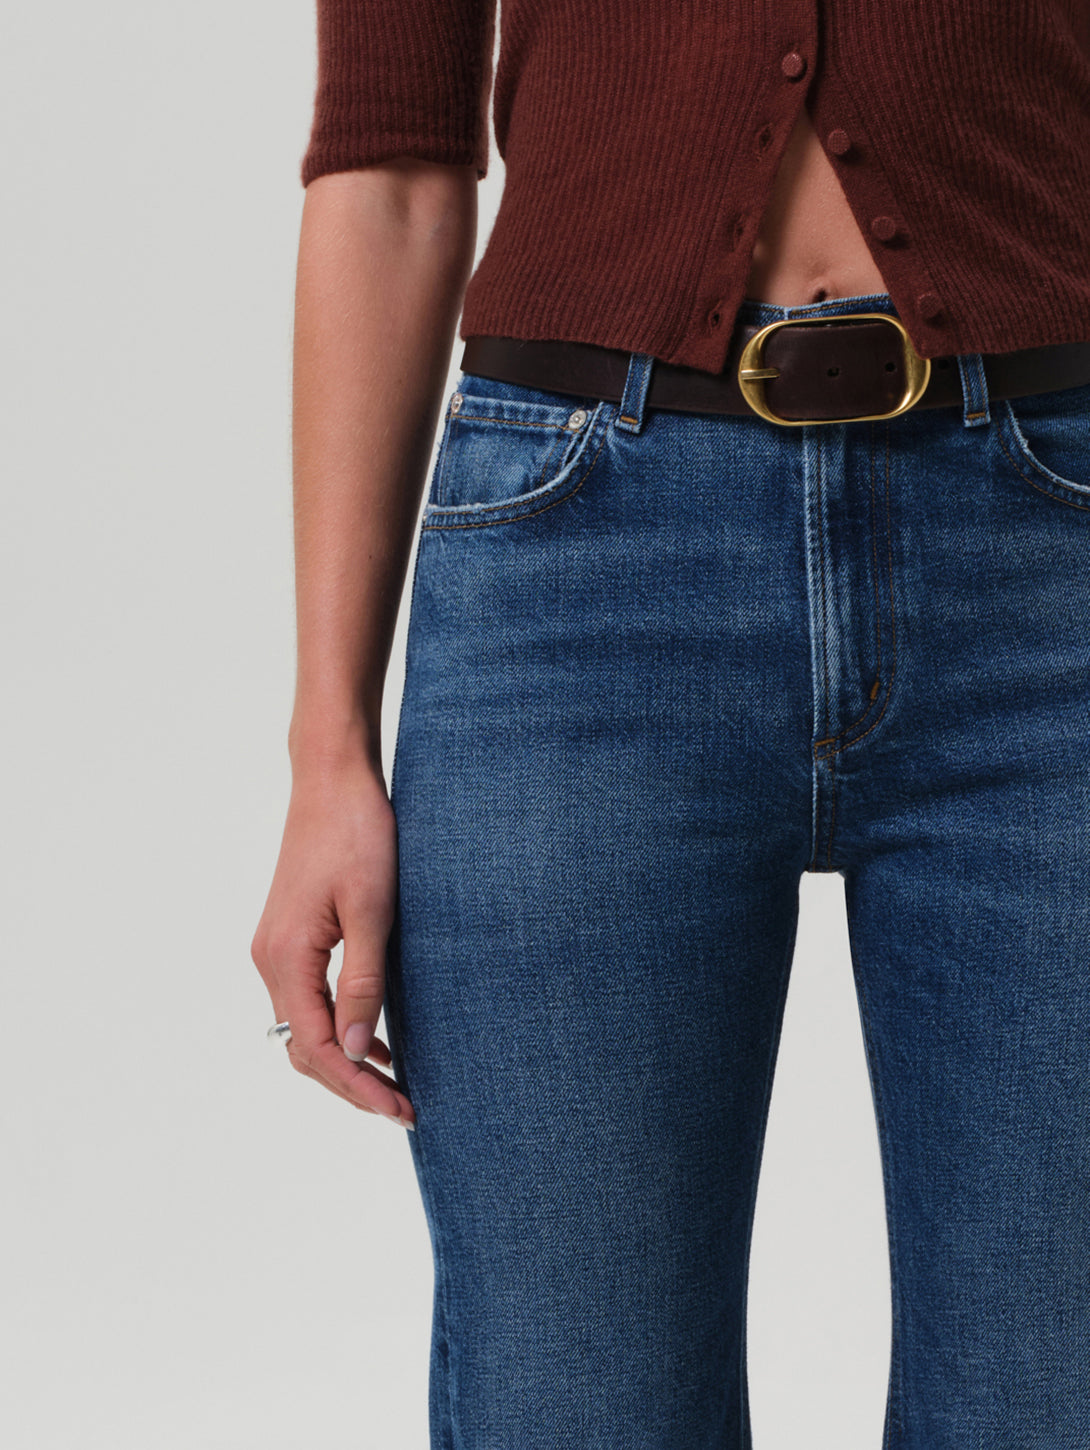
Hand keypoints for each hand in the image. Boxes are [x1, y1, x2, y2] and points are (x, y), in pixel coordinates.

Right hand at [250, 758, 414, 1129]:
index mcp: (287, 958)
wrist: (333, 779)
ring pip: (307, 1028)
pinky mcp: (293, 937)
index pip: (318, 1048)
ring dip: (347, 1061)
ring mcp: (278, 949)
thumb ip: (364, 982)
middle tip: (405, 1109)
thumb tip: (359, 1051)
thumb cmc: (357, 834)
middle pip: (305, 1048)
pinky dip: (341, 1029)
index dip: (358, 1087)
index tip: (401, 1110)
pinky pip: (311, 1001)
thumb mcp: (372, 910)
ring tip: (395, 1088)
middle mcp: (271, 960)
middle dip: (352, 1085)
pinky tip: (378, 1043)